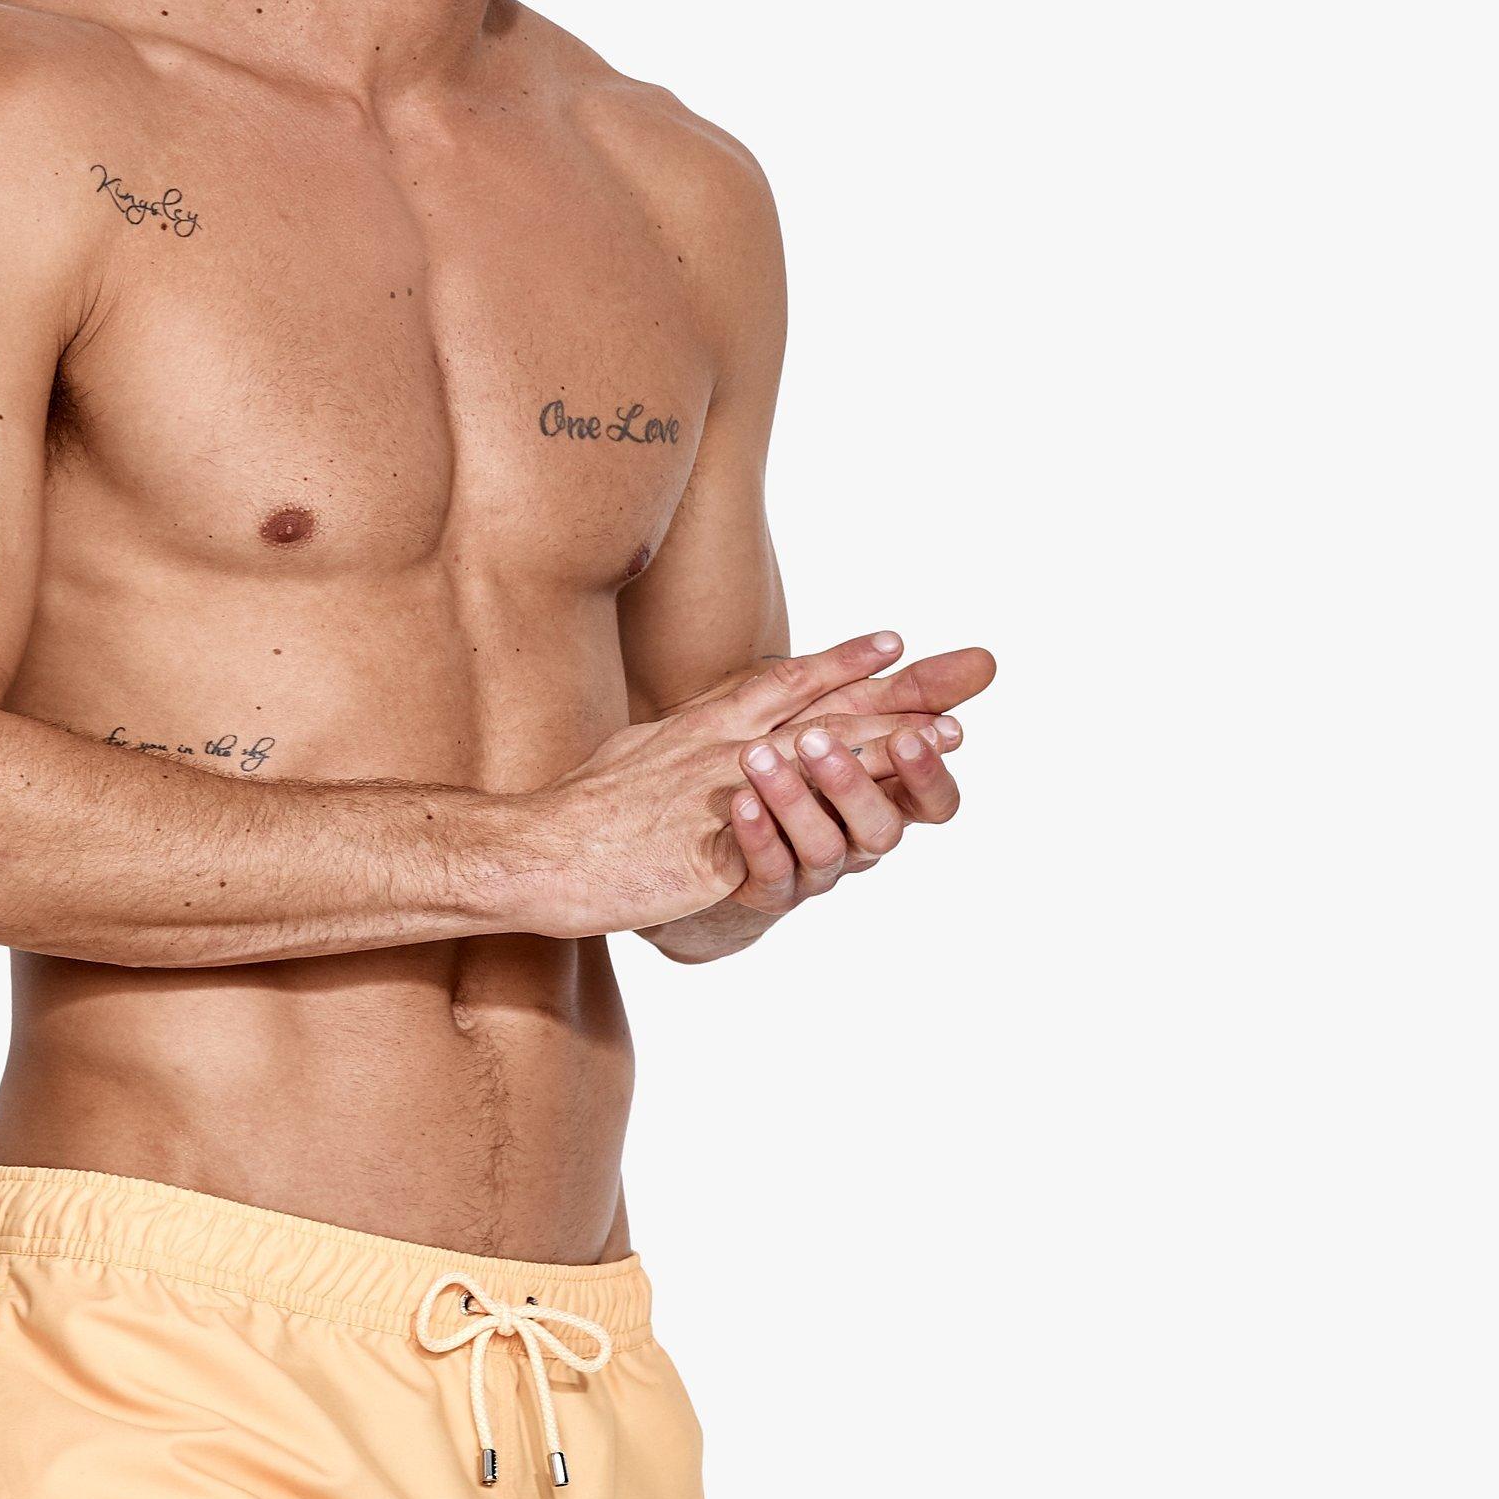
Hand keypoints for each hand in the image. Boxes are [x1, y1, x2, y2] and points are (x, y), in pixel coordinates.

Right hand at [521, 631, 947, 937]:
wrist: (537, 853)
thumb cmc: (584, 812)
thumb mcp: (639, 751)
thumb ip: (684, 736)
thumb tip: (713, 725)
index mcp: (702, 728)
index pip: (782, 683)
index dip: (843, 663)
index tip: (895, 643)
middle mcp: (718, 752)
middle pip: (821, 717)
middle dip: (895, 703)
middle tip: (961, 688)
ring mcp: (716, 801)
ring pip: (814, 767)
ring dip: (883, 753)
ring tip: (940, 740)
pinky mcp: (709, 855)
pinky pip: (776, 841)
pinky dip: (826, 826)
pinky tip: (871, 833)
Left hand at [726, 710, 964, 915]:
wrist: (730, 812)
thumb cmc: (804, 752)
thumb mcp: (852, 711)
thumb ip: (913, 691)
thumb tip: (985, 660)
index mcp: (892, 800)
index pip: (934, 803)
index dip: (926, 775)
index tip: (909, 735)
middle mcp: (861, 841)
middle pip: (881, 830)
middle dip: (852, 783)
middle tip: (815, 739)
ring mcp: (817, 870)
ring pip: (823, 849)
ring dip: (793, 800)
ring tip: (757, 755)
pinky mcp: (770, 888)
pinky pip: (769, 869)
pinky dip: (757, 834)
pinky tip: (740, 799)